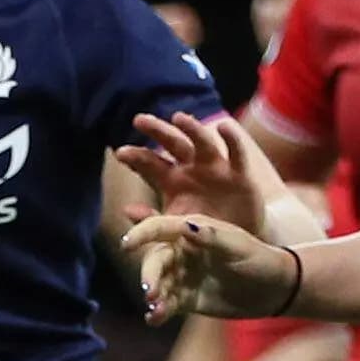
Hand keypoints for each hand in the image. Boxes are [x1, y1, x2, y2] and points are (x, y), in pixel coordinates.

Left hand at [115, 111, 258, 229]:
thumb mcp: (173, 230)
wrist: (236, 242)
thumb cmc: (200, 232)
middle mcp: (191, 169)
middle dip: (157, 131)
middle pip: (172, 144)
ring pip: (202, 142)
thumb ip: (151, 221)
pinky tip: (223, 127)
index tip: (120, 153)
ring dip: (192, 129)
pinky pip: (236, 152)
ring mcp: (215, 168)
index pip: (150, 164)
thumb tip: (126, 210)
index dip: (136, 157)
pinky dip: (231, 139)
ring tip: (179, 118)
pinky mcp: (239, 174)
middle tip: (139, 120)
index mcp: (171, 180)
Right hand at [119, 209, 296, 324]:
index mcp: (192, 229)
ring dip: (153, 295)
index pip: (160, 228)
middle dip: (149, 275)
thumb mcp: (238, 246)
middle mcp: (182, 251)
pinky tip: (154, 319)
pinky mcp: (186, 298)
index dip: (142, 234)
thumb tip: (186, 225)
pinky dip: (158, 312)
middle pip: (155, 260)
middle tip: (150, 291)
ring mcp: (183, 275)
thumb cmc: (259, 259)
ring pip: (158, 284)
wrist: (274, 289)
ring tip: (155, 308)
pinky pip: (167, 304)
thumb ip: (211, 237)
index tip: (127, 245)